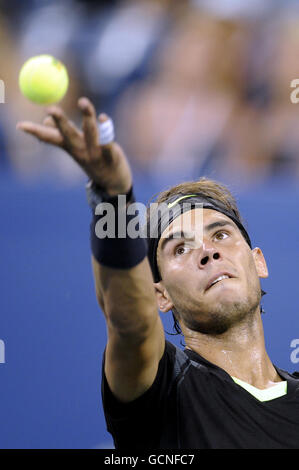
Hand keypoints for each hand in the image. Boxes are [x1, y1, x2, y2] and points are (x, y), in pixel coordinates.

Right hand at [16, 97, 131, 195]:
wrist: (113, 185)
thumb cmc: (94, 161)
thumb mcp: (76, 150)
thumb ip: (62, 135)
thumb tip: (45, 120)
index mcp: (70, 147)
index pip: (49, 137)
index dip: (35, 131)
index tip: (21, 125)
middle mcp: (81, 150)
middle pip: (69, 133)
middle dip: (59, 121)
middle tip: (50, 109)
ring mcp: (96, 153)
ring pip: (91, 132)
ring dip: (87, 116)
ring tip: (82, 102)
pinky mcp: (112, 155)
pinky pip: (109, 141)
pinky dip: (106, 129)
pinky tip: (104, 118)